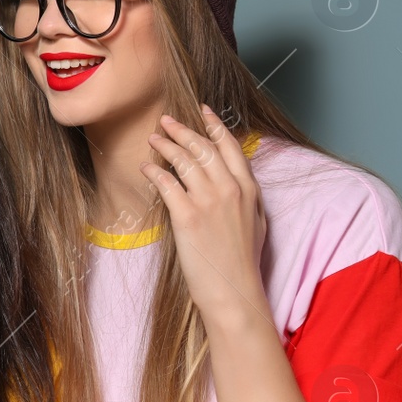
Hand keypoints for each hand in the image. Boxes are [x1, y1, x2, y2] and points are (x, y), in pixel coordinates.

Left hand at [140, 105, 267, 323]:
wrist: (234, 290)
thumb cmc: (242, 261)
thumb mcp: (255, 222)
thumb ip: (246, 196)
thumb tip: (236, 179)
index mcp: (248, 189)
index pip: (231, 147)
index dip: (215, 126)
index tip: (202, 111)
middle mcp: (230, 189)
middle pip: (204, 148)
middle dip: (183, 130)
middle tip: (166, 120)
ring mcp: (209, 201)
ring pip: (184, 160)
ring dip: (166, 145)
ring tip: (154, 138)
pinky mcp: (187, 216)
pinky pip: (167, 183)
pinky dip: (155, 171)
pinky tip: (146, 167)